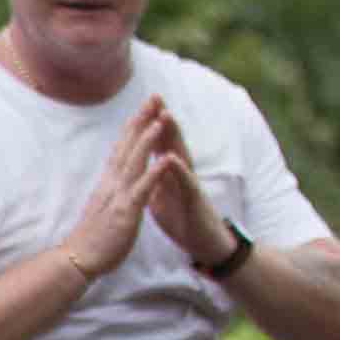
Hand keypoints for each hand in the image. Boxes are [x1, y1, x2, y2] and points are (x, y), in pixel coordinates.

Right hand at [53, 105, 173, 285]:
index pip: (121, 148)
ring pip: (134, 162)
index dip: (132, 127)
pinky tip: (166, 159)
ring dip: (148, 140)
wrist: (79, 259)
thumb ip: (110, 190)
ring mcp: (118, 196)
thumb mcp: (102, 206)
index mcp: (108, 183)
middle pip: (127, 147)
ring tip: (160, 120)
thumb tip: (114, 179)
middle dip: (140, 122)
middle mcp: (112, 184)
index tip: (143, 109)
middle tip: (152, 99)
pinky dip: (155, 172)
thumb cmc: (92, 237)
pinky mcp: (125, 211)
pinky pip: (142, 189)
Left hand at [135, 104, 242, 273]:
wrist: (203, 244)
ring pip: (181, 155)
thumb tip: (139, 167)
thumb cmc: (182, 219)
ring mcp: (189, 184)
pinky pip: (186, 183)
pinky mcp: (194, 200)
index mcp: (168, 173)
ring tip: (164, 115)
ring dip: (173, 136)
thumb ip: (151, 178)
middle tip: (153, 96)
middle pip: (170, 142)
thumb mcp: (160, 196)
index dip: (147, 126)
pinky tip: (172, 157)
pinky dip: (179, 170)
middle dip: (162, 119)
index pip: (157, 144)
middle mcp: (180, 173)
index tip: (136, 105)